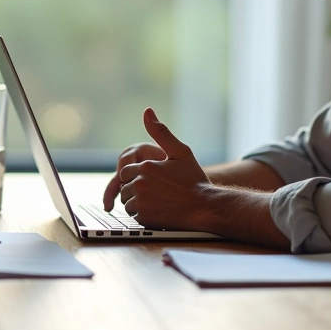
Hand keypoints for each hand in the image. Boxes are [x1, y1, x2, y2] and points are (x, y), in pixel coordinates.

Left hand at [110, 108, 212, 230]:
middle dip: (135, 189)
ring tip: (158, 201)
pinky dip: (142, 214)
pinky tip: (158, 211)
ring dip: (138, 202)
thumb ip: (161, 132)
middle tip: (157, 192)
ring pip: (127, 202)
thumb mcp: (180, 152)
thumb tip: (147, 111)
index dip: (138, 176)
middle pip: (125, 187)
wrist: (206, 206)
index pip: (125, 171)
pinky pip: (133, 216)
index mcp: (145, 166)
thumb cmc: (194, 180)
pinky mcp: (144, 218)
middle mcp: (140, 183)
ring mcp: (141, 202)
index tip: (153, 180)